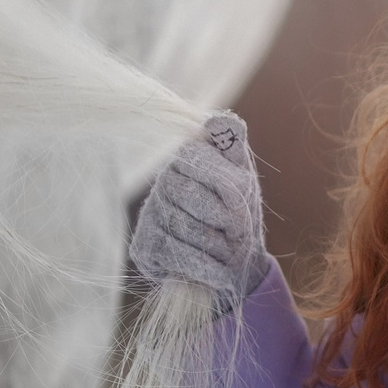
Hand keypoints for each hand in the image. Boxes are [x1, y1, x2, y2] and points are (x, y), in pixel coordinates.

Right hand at [129, 113, 269, 316]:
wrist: (233, 265)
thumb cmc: (240, 215)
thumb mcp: (244, 176)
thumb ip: (232, 144)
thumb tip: (216, 120)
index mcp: (188, 156)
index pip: (201, 162)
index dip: (230, 189)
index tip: (241, 201)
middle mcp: (164, 180)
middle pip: (195, 198)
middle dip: (226, 221)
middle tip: (237, 230)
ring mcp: (151, 212)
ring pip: (188, 228)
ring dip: (219, 247)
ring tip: (226, 250)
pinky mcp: (144, 245)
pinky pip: (179, 255)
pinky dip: (207, 267)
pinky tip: (214, 267)